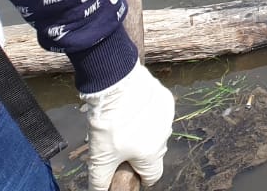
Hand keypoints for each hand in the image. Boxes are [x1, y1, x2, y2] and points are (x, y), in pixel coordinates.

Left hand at [81, 62, 174, 190]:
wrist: (117, 85)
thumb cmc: (110, 124)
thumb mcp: (100, 157)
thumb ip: (100, 180)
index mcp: (152, 154)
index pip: (152, 176)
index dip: (137, 177)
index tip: (124, 170)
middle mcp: (164, 136)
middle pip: (152, 153)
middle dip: (137, 152)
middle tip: (116, 144)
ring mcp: (167, 116)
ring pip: (155, 131)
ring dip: (142, 131)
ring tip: (121, 123)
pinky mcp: (165, 98)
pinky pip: (156, 112)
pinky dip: (146, 113)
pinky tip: (130, 107)